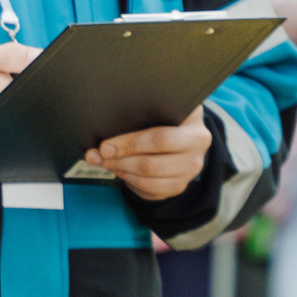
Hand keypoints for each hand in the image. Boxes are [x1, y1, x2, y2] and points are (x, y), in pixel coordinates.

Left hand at [85, 104, 211, 203]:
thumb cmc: (164, 115)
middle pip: (152, 163)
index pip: (160, 138)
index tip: (105, 145)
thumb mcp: (157, 107)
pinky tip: (118, 170)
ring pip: (149, 179)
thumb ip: (138, 112)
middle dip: (120, 160)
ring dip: (121, 171)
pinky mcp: (180, 185)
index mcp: (193, 121)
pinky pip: (151, 190)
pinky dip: (130, 181)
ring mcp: (191, 168)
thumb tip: (105, 131)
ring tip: (104, 162)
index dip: (129, 143)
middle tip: (99, 155)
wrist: (182, 132)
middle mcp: (198, 146)